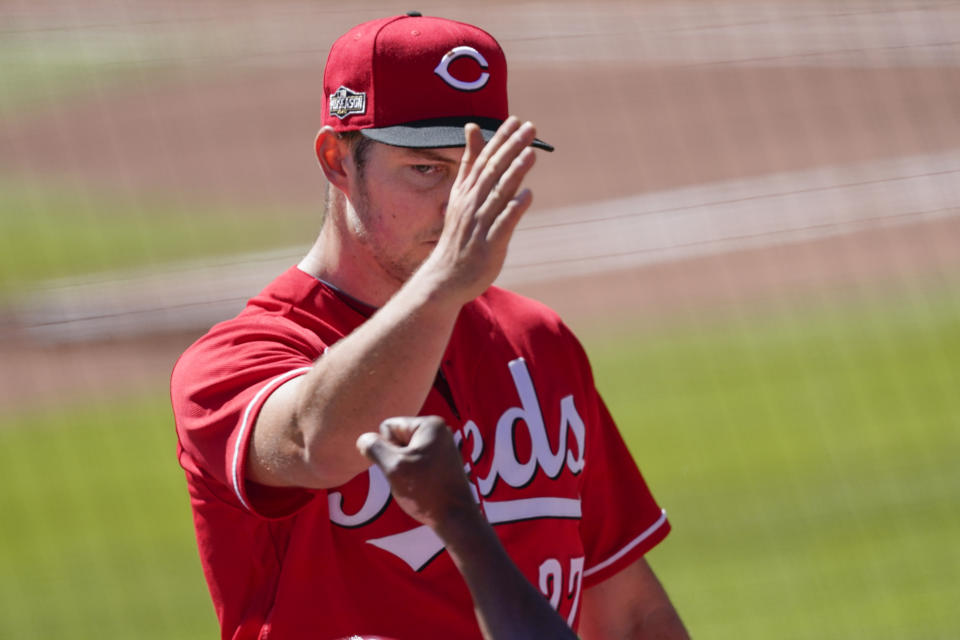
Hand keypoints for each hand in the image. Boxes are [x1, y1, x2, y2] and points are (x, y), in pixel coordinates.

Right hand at [356, 416, 477, 529]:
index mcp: (429, 425)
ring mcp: (441, 446)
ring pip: (404, 452)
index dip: (386, 448)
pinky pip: (415, 461)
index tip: (401, 465)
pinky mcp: (441, 461)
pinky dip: (413, 474)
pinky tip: (422, 486)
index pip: (388, 426)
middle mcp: (438, 430)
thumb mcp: (394, 468)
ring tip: (416, 483)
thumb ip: (375, 449)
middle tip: (408, 476)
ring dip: (402, 468)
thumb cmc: (425, 491)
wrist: (456, 518)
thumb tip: (363, 438)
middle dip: (395, 458)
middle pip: (397, 438)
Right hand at [419, 116, 537, 303]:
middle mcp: (471, 205)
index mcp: (466, 193)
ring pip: (498, 195)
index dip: (499, 140)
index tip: (515, 120)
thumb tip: (472, 128)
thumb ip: (469, 162)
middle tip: (530, 129)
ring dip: (515, 174)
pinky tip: (527, 195)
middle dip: (511, 149)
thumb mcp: (460, 195)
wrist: (445, 277)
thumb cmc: (459, 235)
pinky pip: (502, 225)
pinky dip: (513, 209)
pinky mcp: (488, 246)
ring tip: (531, 154)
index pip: (483, 160)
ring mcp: (480, 225)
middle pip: (492, 172)